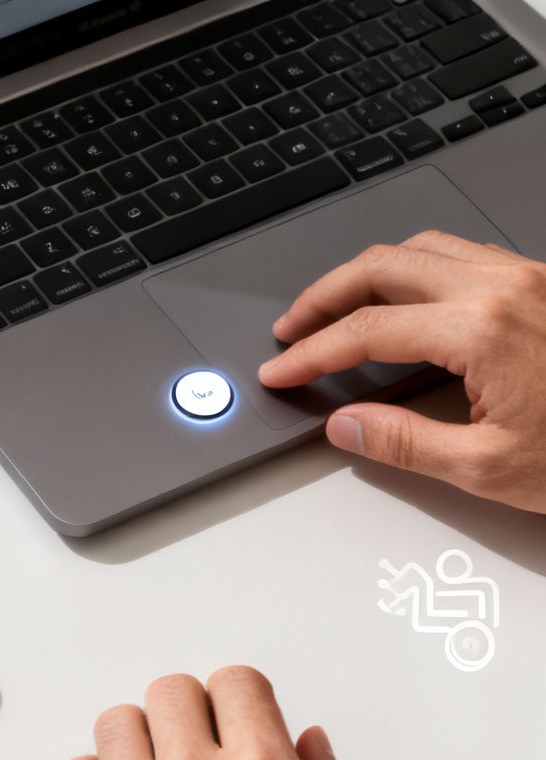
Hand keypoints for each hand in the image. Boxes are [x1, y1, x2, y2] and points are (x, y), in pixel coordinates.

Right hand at [260, 230, 545, 510]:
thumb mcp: (489, 468)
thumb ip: (403, 442)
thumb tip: (347, 424)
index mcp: (483, 329)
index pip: (367, 330)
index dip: (311, 352)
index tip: (282, 371)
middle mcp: (506, 287)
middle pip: (383, 266)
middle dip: (325, 296)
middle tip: (292, 329)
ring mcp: (531, 278)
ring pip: (423, 248)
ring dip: (368, 274)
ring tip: (337, 308)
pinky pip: (463, 255)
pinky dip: (414, 271)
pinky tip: (404, 302)